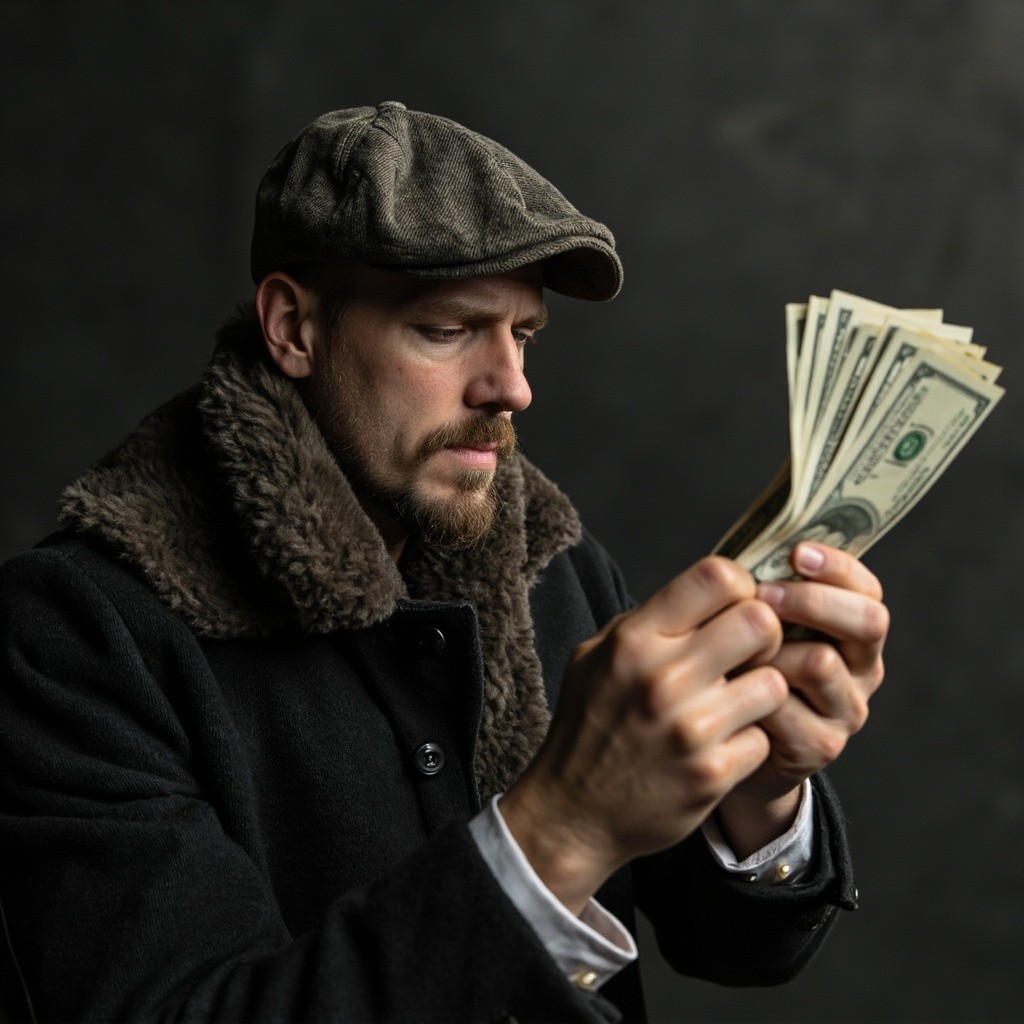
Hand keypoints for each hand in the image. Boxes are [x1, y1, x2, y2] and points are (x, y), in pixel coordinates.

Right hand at [500, 556, 789, 913]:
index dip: (740, 586)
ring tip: (735, 703)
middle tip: (748, 654)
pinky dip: (749, 741)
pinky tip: (722, 745)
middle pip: (760, 621)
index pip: (716, 576)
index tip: (734, 606)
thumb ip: (647, 621)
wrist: (572, 812)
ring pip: (774, 682)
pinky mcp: (713, 773)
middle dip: (764, 635)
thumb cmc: (588, 725)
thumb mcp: (595, 656)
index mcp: (634, 640)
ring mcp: (691, 728)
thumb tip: (704, 593)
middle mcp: (663, 678)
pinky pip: (765, 737)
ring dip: (761, 692)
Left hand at [716, 542, 888, 854]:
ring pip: (821, 662)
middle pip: (867, 622)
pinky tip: (728, 689)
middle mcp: (863, 667)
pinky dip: (752, 692)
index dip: (837, 566)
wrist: (729, 741)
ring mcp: (848, 709)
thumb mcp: (754, 621)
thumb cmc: (740, 662)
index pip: (867, 588)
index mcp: (854, 628)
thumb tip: (751, 546)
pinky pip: (787, 706)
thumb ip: (763, 589)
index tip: (796, 553)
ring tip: (735, 647)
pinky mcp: (821, 745)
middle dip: (812, 601)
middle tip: (764, 596)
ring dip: (772, 649)